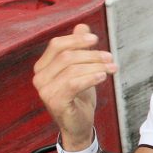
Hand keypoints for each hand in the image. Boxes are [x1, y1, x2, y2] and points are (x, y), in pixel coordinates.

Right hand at [32, 23, 117, 147]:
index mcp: (43, 67)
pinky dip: (91, 77)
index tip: (96, 39)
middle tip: (110, 57)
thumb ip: (79, 48)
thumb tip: (82, 26)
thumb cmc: (79, 98)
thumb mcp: (81, 70)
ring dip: (96, 65)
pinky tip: (103, 76)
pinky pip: (74, 83)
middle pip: (67, 56)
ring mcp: (45, 90)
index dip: (77, 40)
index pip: (57, 45)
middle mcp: (39, 77)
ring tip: (112, 67)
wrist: (78, 126)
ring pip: (72, 69)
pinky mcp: (55, 101)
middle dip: (92, 54)